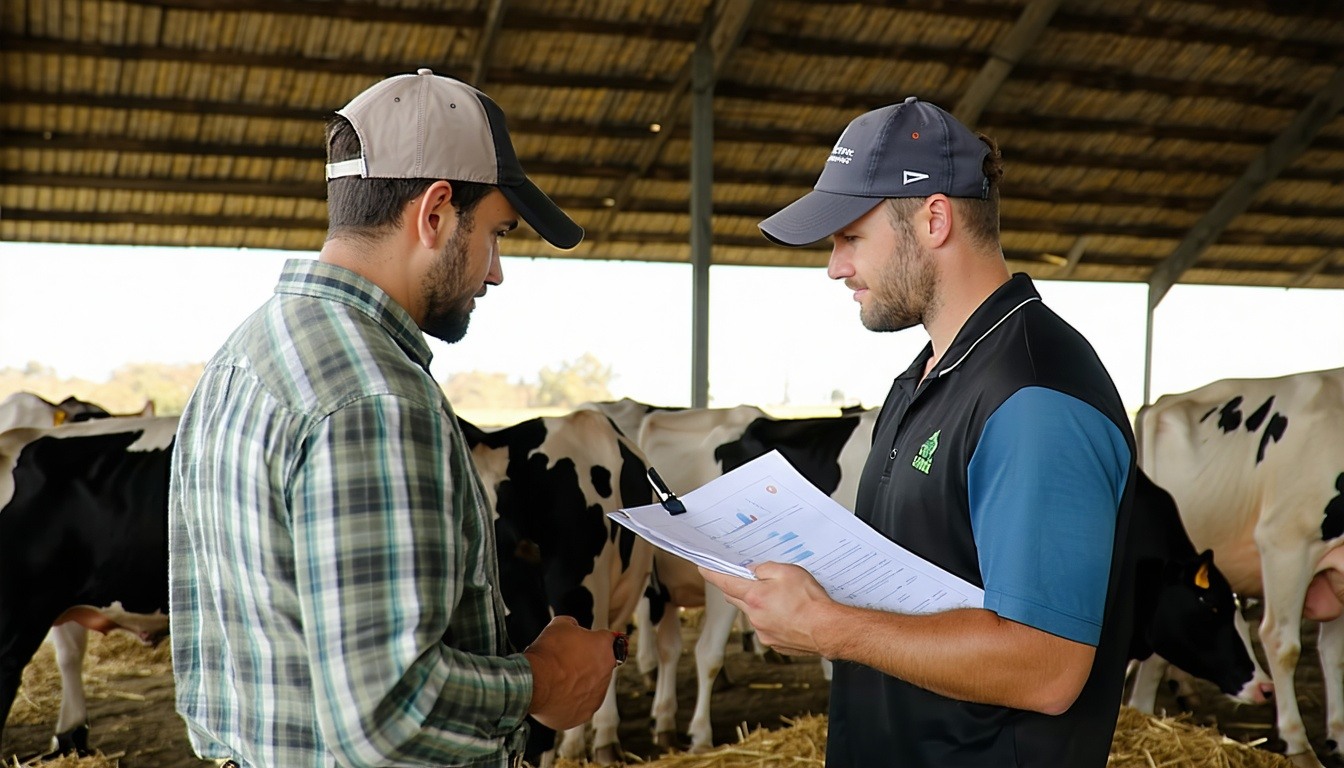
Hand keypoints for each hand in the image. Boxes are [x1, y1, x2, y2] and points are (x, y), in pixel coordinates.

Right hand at [522, 616, 618, 730]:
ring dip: (579, 685)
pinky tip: (556, 694)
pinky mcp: (583, 714)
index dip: (595, 640)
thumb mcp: (560, 625)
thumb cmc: (548, 655)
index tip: (588, 643)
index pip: (610, 641)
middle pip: (600, 667)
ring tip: (558, 680)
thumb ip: (572, 625)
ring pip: (591, 689)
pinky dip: (570, 702)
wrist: (534, 683)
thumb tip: (572, 627)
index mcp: (605, 648)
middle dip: (586, 664)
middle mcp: (606, 674)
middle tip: (566, 662)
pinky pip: (579, 707)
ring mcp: (596, 697)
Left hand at [700, 563, 836, 655]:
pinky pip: (765, 627)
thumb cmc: (811, 601)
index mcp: (754, 597)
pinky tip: (788, 614)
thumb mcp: (788, 572)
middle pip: (735, 598)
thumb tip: (754, 571)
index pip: (725, 583)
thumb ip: (765, 568)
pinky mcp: (774, 643)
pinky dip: (770, 618)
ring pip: (751, 614)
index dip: (711, 574)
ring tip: (781, 598)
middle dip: (736, 588)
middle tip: (745, 579)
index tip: (702, 569)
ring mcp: (763, 632)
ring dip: (758, 604)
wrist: (828, 630)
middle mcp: (754, 616)